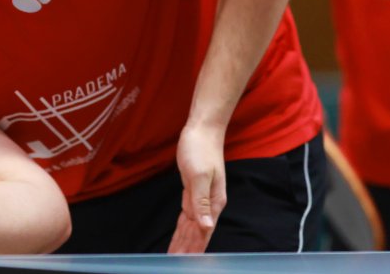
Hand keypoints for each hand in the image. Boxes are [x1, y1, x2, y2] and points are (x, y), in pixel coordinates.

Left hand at [167, 123, 226, 253]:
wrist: (202, 130)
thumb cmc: (201, 149)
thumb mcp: (199, 175)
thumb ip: (201, 202)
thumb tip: (206, 226)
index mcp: (214, 202)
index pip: (204, 232)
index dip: (194, 248)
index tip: (185, 262)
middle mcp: (210, 204)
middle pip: (197, 233)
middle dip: (187, 249)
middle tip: (174, 263)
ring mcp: (201, 198)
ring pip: (191, 227)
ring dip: (183, 242)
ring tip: (175, 256)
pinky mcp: (192, 192)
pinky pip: (187, 216)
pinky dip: (182, 228)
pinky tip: (179, 237)